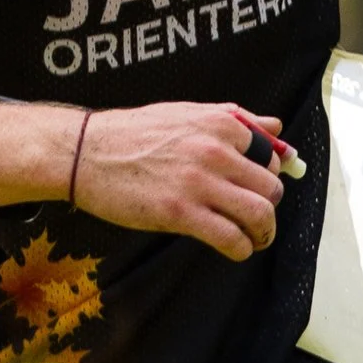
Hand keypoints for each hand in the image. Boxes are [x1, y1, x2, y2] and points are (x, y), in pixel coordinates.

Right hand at [67, 100, 290, 262]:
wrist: (86, 152)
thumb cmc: (132, 133)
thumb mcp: (187, 113)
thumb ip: (236, 119)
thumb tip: (276, 128)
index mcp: (220, 124)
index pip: (270, 157)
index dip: (265, 177)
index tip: (253, 189)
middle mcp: (215, 151)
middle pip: (271, 188)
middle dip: (268, 208)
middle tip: (254, 219)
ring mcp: (198, 183)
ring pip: (260, 214)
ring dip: (262, 233)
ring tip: (252, 238)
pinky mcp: (180, 213)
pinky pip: (231, 238)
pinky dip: (241, 249)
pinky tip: (233, 248)